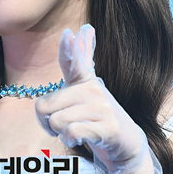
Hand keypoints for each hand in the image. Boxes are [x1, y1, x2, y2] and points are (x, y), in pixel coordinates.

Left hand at [34, 25, 161, 173]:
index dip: (69, 48)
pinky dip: (70, 140)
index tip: (68, 34)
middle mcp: (94, 89)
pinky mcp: (107, 127)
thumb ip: (81, 62)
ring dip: (60, 133)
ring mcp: (102, 108)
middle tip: (62, 125)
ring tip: (75, 131)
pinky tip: (79, 140)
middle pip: (45, 106)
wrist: (127, 144)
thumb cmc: (98, 117)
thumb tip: (84, 29)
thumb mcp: (86, 90)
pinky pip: (71, 133)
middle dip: (46, 122)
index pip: (76, 62)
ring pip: (56, 121)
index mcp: (86, 81)